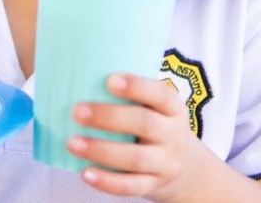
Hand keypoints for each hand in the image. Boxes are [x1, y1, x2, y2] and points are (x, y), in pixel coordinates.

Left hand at [68, 74, 211, 201]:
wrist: (188, 169)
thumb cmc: (157, 127)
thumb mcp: (157, 108)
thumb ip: (132, 94)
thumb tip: (80, 73)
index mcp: (172, 108)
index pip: (160, 94)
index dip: (136, 87)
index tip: (109, 80)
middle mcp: (172, 135)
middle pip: (145, 124)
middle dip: (108, 117)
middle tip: (77, 112)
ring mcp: (165, 163)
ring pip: (134, 158)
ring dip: (101, 150)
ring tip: (72, 142)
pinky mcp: (153, 185)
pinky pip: (130, 186)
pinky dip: (106, 181)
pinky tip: (84, 173)